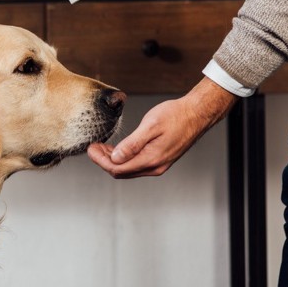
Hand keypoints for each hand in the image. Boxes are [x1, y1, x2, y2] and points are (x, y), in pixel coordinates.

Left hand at [88, 77, 238, 178]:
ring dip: (112, 160)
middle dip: (103, 161)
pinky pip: (136, 165)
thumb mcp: (151, 125)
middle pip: (121, 172)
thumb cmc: (176, 115)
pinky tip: (117, 148)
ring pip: (128, 170)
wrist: (197, 114)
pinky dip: (123, 158)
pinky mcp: (159, 160)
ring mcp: (158, 165)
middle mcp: (154, 167)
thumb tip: (115, 157)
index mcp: (151, 159)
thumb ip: (132, 143)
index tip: (90, 148)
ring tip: (101, 147)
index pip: (117, 168)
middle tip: (93, 147)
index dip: (100, 160)